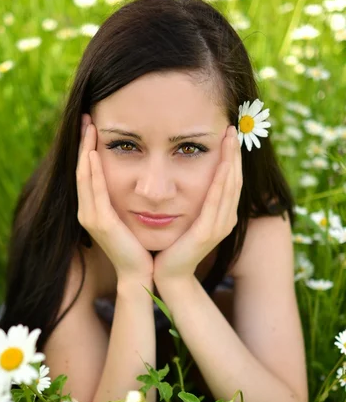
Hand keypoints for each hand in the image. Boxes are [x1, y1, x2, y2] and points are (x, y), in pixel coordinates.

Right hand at [76, 114, 153, 280]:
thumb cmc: (139, 244)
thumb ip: (125, 197)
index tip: (92, 124)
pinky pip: (93, 191)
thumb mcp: (129, 215)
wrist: (140, 272)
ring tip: (87, 126)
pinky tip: (92, 153)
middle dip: (82, 142)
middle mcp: (87, 210)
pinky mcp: (100, 222)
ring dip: (84, 150)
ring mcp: (90, 217)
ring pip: (84, 176)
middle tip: (85, 117)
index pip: (88, 171)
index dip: (87, 147)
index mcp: (94, 208)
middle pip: (81, 169)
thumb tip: (134, 174)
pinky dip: (91, 172)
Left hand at [153, 125, 242, 283]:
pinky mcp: (207, 232)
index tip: (228, 133)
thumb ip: (191, 198)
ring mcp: (219, 226)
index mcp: (221, 214)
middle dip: (234, 153)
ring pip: (230, 186)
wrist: (166, 274)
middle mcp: (226, 219)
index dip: (232, 156)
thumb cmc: (172, 244)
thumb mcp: (186, 216)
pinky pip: (216, 201)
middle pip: (235, 179)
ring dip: (231, 161)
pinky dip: (221, 181)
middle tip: (232, 127)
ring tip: (230, 138)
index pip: (230, 179)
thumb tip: (186, 174)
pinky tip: (223, 164)